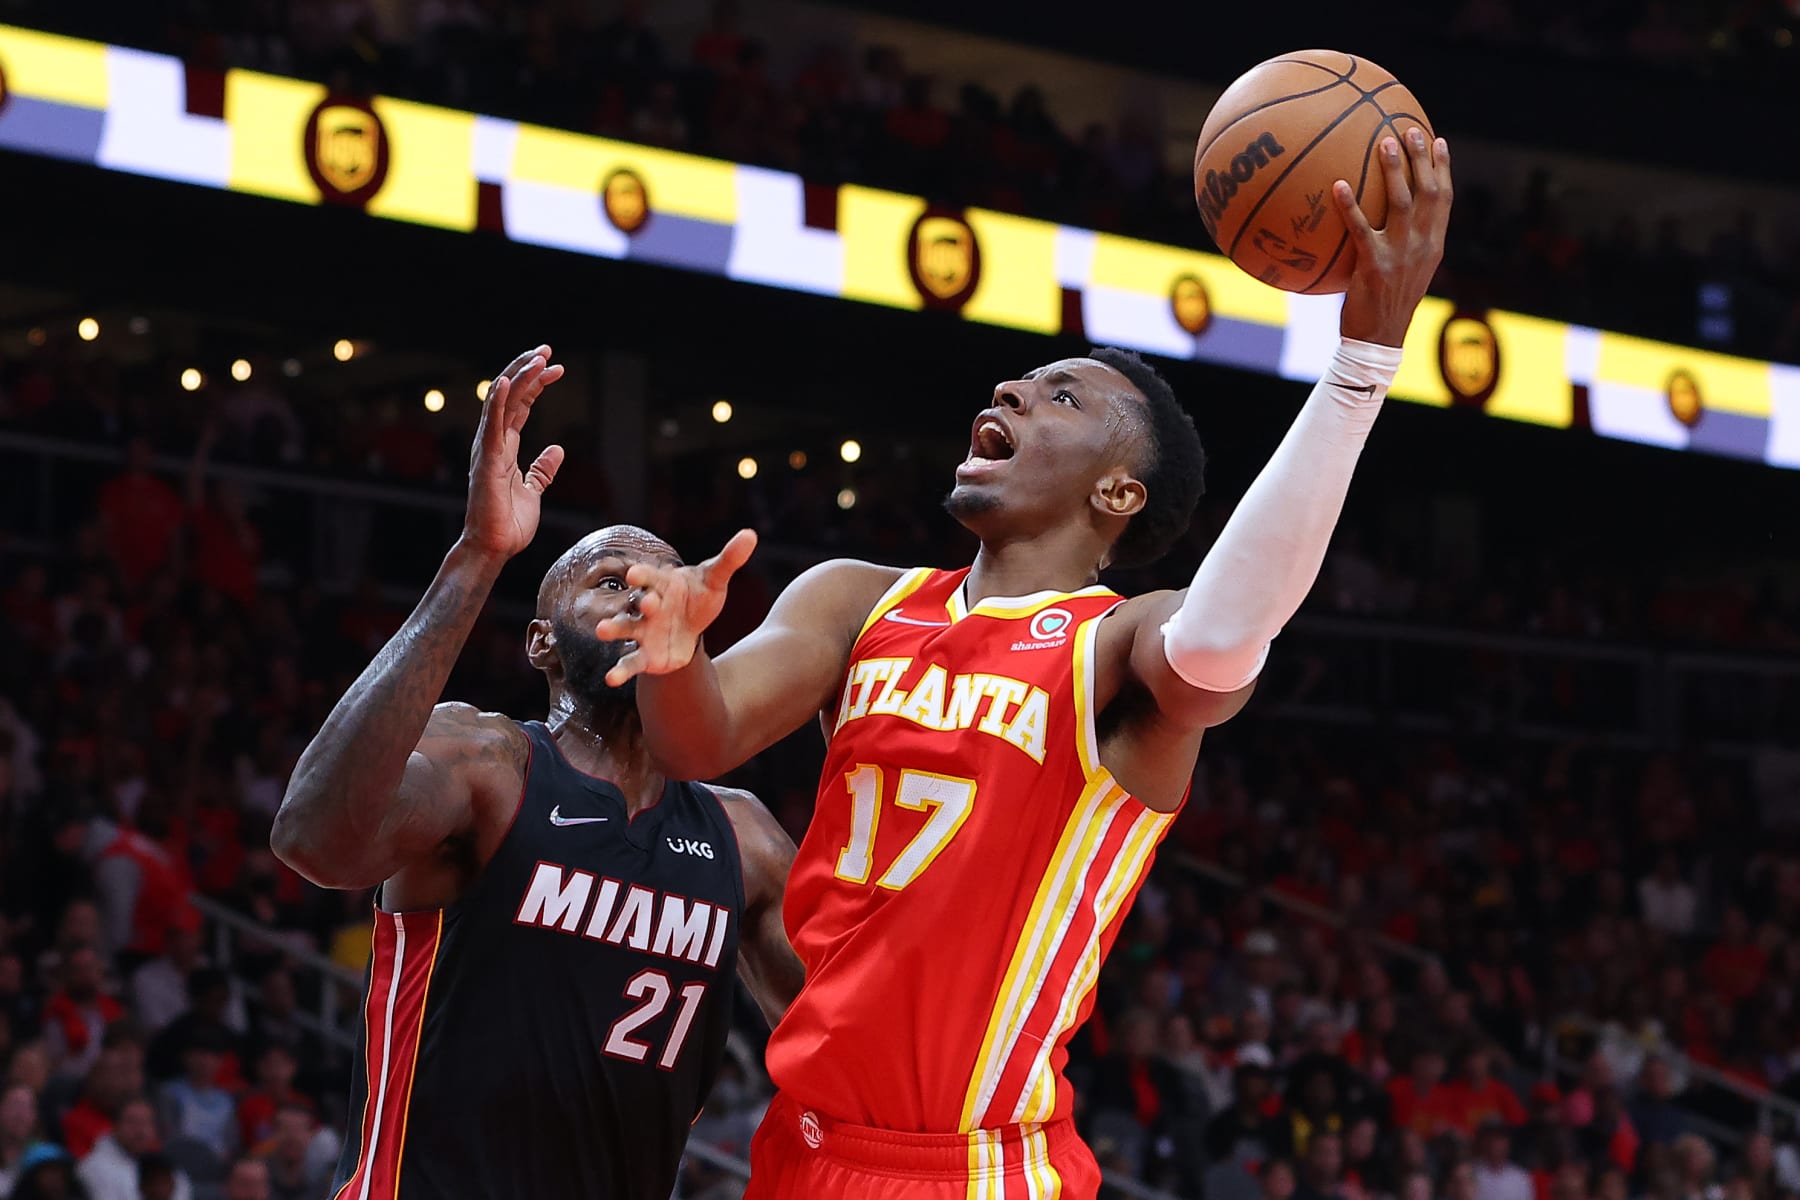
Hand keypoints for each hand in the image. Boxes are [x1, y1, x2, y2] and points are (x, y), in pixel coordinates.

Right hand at [461, 345, 564, 562]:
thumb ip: (543, 469)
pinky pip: (491, 426)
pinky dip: (497, 402)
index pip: (520, 405)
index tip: (558, 368)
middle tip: (547, 350)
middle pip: (510, 395)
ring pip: (501, 402)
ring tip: (539, 357)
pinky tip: (507, 381)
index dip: (537, 384)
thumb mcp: (533, 490)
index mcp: (504, 447)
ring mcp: (487, 450)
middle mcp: (493, 442)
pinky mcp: (486, 461)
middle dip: (528, 370)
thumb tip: (557, 450)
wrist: (494, 547)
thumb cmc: (508, 522)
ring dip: (520, 377)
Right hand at [594, 528, 756, 686]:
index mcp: (661, 584)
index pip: (650, 576)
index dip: (643, 575)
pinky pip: (630, 662)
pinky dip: (620, 670)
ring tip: (601, 631)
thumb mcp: (715, 579)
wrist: (690, 628)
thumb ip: (729, 559)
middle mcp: (647, 606)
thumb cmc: (698, 597)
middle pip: (639, 602)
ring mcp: (643, 630)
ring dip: (613, 629)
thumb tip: (751, 534)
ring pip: (625, 628)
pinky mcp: (645, 655)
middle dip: (641, 603)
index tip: (635, 573)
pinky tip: (611, 679)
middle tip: (647, 602)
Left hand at [1335, 127, 1451, 346]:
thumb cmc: (1386, 304)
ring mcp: (1400, 254)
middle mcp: (1422, 245)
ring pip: (1401, 202)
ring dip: (1394, 170)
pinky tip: (1337, 186)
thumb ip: (1405, 243)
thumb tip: (1388, 218)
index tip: (1437, 140)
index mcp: (1433, 244)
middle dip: (1421, 158)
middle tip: (1409, 129)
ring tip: (1383, 142)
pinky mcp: (1375, 266)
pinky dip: (1349, 206)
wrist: (1379, 339)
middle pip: (1427, 192)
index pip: (1444, 199)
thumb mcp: (1406, 272)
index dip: (1442, 168)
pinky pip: (1360, 228)